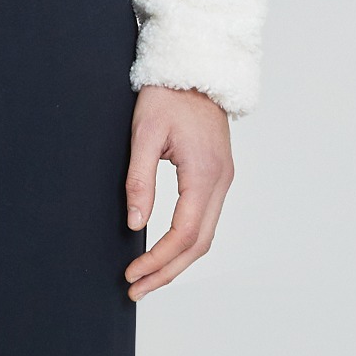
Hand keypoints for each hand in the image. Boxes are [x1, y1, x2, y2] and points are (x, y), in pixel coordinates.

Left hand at [122, 84, 232, 298]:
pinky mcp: (217, 175)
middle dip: (167, 271)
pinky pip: (205, 219)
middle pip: (199, 244)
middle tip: (136, 289)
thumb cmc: (167, 93)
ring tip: (147, 277)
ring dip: (178, 260)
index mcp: (204, 173)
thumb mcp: (144, 131)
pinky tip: (166, 249)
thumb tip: (134, 224)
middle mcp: (220, 181)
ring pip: (205, 235)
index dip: (158, 260)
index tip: (133, 275)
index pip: (184, 234)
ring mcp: (223, 179)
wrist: (194, 66)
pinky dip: (186, 242)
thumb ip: (139, 179)